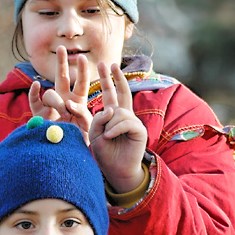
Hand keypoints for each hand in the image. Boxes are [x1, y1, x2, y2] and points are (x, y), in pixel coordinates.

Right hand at [29, 46, 91, 142]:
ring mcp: (51, 107)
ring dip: (56, 101)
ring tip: (64, 114)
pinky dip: (33, 93)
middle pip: (62, 77)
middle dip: (62, 63)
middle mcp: (64, 100)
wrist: (64, 155)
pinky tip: (36, 85)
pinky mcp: (39, 116)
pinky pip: (34, 101)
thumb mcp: (87, 128)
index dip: (82, 70)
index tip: (82, 57)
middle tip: (62, 48)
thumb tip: (72, 104)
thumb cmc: (79, 142)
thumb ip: (83, 116)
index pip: (82, 82)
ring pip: (50, 93)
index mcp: (79, 101)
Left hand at [89, 62, 147, 192]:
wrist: (116, 170)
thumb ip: (98, 119)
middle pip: (122, 92)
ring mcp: (133, 121)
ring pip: (118, 112)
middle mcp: (124, 115)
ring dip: (108, 124)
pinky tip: (110, 137)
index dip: (108, 79)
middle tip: (110, 63)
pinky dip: (115, 129)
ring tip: (106, 136)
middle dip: (115, 77)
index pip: (111, 93)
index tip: (106, 64)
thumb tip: (111, 109)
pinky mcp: (139, 130)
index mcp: (113, 115)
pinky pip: (124, 122)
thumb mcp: (94, 133)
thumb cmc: (104, 152)